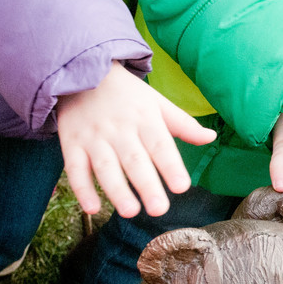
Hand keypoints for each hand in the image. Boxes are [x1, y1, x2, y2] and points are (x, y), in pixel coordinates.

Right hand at [56, 61, 216, 217]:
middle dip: (146, 185)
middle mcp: (120, 130)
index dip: (171, 166)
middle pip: (134, 160)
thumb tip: (210, 137)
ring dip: (116, 190)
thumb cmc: (128, 95)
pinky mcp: (71, 144)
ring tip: (130, 211)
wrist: (81, 72)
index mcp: (145, 119)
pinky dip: (81, 189)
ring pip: (105, 167)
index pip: (161, 145)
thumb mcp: (157, 103)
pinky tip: (91, 208)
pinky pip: (74, 168)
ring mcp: (94, 137)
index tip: (182, 187)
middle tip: (159, 209)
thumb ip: (183, 124)